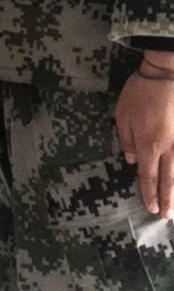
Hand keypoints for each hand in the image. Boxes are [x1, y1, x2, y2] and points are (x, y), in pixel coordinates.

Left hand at [116, 52, 173, 217]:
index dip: (149, 193)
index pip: (148, 175)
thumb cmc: (141, 92)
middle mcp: (168, 148)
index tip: (151, 209)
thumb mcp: (122, 113)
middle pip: (169, 179)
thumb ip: (126, 139)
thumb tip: (132, 161)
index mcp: (148, 144)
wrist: (167, 73)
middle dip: (167, 199)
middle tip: (168, 217)